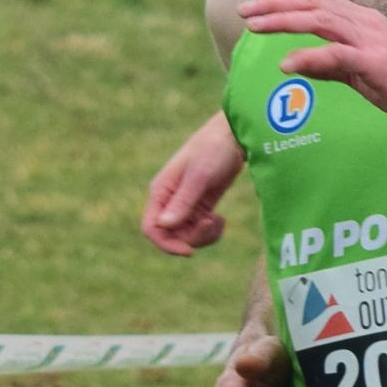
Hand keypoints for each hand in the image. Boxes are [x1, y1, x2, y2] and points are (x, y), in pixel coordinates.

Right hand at [142, 114, 242, 255]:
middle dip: (192, 237)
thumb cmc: (214, 149)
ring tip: (220, 221)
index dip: (166, 244)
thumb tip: (164, 226)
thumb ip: (183, 201)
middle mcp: (169, 200)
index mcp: (161, 191)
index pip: (151, 228)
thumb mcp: (200, 176)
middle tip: (214, 223)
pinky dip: (211, 230)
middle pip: (171, 235)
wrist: (235, 136)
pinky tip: (222, 219)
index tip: (189, 251)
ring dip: (204, 235)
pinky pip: (199, 228)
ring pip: (187, 234)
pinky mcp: (201, 204)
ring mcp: (185, 203)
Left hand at [239, 0, 386, 139]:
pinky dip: (308, 56)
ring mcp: (373, 41)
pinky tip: (286, 63)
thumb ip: (330, 66)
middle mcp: (367, 23)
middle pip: (313, 3)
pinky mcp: (378, 64)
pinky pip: (336, 55)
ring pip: (320, 21)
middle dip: (274, 3)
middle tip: (244, 9)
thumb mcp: (362, 74)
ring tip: (254, 26)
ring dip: (283, 20)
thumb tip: (294, 63)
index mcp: (364, 21)